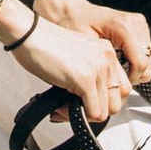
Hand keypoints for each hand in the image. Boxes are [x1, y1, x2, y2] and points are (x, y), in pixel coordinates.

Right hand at [15, 14, 131, 125]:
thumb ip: (91, 73)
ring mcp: (98, 69)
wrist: (28, 33)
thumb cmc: (45, 44)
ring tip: (66, 108)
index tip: (86, 103)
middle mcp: (107, 58)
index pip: (122, 88)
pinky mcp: (85, 80)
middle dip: (96, 111)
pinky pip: (93, 112)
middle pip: (117, 102)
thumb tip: (92, 100)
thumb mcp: (78, 56)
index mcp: (107, 52)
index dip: (104, 101)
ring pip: (106, 111)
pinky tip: (60, 108)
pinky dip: (75, 116)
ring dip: (85, 115)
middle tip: (76, 109)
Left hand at [33, 0, 150, 83]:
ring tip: (117, 67)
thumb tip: (117, 85)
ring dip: (136, 68)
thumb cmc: (75, 25)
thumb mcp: (88, 48)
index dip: (131, 79)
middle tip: (115, 77)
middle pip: (149, 62)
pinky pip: (146, 52)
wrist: (74, 11)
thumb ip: (106, 65)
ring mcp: (139, 23)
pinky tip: (121, 59)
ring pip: (150, 59)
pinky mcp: (140, 27)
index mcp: (123, 26)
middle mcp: (135, 22)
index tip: (117, 84)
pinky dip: (136, 60)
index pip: (141, 63)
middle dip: (134, 74)